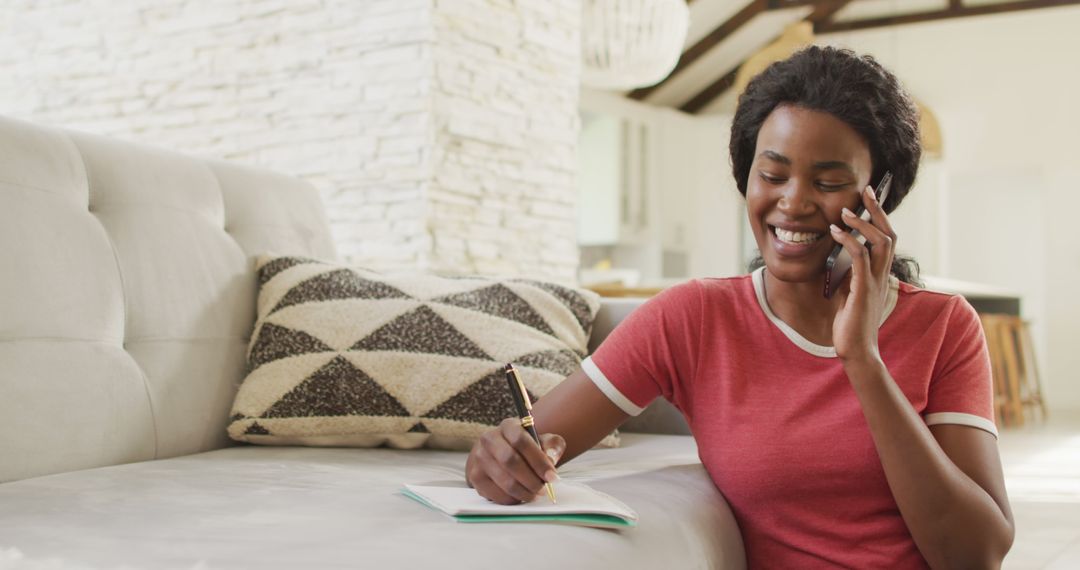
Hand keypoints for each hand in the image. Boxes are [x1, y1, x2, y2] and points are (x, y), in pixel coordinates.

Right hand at [465, 417, 565, 504]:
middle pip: (510, 461)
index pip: (521, 440)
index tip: (552, 476)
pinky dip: (512, 500)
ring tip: (535, 494)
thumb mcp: (542, 440)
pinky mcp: (474, 477)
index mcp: (508, 426)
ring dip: (524, 492)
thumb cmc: (525, 448)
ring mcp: (478, 458)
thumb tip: (550, 458)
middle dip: (531, 479)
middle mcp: (489, 439)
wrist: (499, 454)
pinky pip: (495, 494)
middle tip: (544, 489)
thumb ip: (552, 446)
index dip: (538, 460)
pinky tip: (521, 496)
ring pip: (504, 481)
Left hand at [829, 185, 896, 367]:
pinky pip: (861, 259)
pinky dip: (849, 242)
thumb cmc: (850, 324)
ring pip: (880, 242)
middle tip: (866, 190)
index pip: (886, 239)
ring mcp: (875, 282)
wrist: (856, 351)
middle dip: (877, 210)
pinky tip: (835, 232)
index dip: (880, 217)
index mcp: (880, 275)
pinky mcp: (864, 290)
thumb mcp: (848, 292)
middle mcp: (882, 275)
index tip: (869, 198)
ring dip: (862, 223)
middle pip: (888, 234)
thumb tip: (837, 255)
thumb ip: (848, 274)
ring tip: (846, 211)